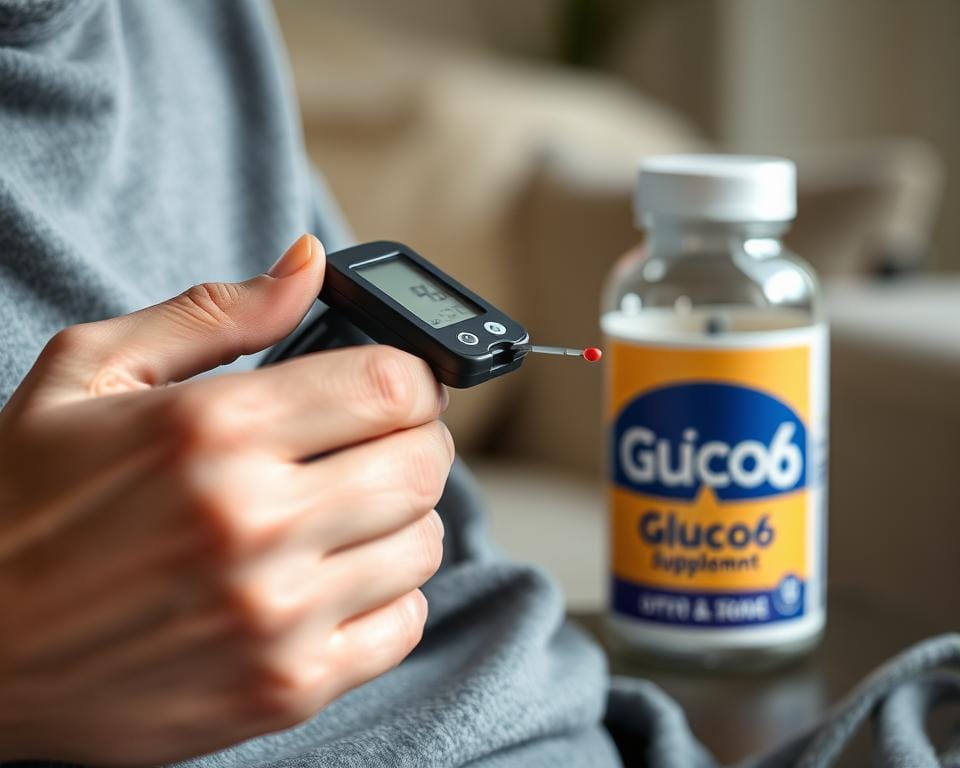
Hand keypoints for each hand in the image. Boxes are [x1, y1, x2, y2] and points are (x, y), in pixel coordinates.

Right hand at [0, 235, 451, 765]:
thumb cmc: (22, 502)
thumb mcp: (92, 373)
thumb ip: (215, 312)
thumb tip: (308, 263)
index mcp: (212, 429)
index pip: (391, 383)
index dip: (414, 377)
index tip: (400, 386)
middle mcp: (253, 522)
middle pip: (422, 462)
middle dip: (415, 441)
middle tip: (376, 443)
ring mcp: (274, 615)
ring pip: (423, 542)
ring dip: (403, 517)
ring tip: (349, 510)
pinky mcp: (283, 688)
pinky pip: (404, 624)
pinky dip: (390, 594)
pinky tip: (337, 576)